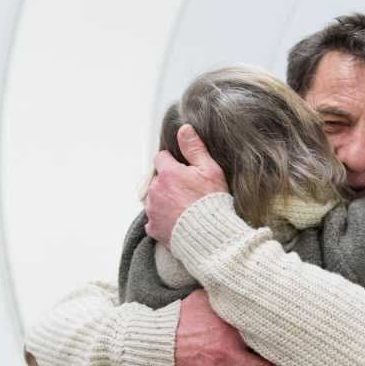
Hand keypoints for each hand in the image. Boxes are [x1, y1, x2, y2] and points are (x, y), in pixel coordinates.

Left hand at [145, 124, 227, 247]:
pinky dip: (163, 219)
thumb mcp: (209, 170)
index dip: (172, 161)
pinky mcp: (153, 228)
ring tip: (184, 209)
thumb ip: (194, 148)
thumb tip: (184, 128)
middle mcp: (155, 190)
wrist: (209, 237)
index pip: (161, 158)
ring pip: (155, 199)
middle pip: (158, 180)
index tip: (183, 169)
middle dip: (169, 182)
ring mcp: (152, 210)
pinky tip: (178, 222)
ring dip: (165, 200)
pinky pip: (154, 219)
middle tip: (188, 192)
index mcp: (168, 173)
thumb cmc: (212, 202)